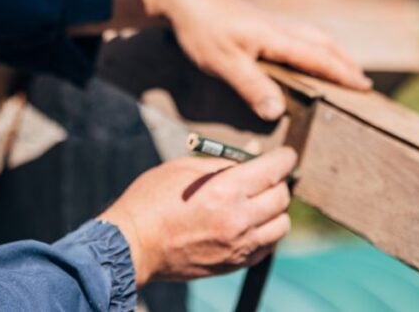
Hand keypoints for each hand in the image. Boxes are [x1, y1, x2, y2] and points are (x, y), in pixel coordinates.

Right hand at [99, 147, 296, 285]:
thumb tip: (251, 156)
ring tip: (258, 202)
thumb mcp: (183, 168)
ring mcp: (238, 245)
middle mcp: (238, 219)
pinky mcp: (234, 264)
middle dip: (278, 182)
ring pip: (281, 225)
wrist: (133, 245)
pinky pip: (267, 247)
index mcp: (225, 190)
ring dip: (275, 210)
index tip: (286, 155)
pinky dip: (265, 233)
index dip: (285, 158)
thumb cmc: (151, 200)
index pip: (274, 170)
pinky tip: (249, 224)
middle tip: (266, 176)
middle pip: (281, 197)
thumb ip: (222, 162)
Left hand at [119, 0, 371, 120]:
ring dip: (328, 51)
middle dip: (343, 61)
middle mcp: (277, 27)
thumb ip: (250, 86)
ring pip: (309, 35)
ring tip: (339, 66)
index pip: (318, 58)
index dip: (342, 74)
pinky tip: (300, 52)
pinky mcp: (255, 21)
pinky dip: (309, 44)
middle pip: (321, 42)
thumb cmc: (201, 28)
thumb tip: (277, 112)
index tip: (364, 88)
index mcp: (275, 37)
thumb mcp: (223, 62)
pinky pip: (294, 33)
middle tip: (361, 81)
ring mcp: (266, 22)